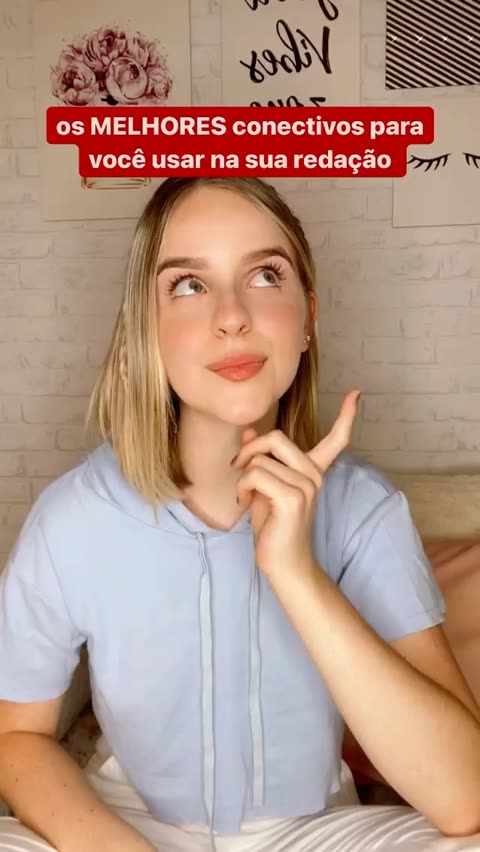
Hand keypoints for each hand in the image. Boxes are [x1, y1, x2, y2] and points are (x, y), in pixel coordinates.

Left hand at [232, 389, 360, 577]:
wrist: (283, 564)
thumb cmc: (273, 527)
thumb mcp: (263, 487)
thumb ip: (259, 458)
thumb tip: (248, 431)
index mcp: (313, 471)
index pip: (336, 439)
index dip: (347, 416)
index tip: (357, 394)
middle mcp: (314, 475)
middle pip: (275, 437)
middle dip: (248, 449)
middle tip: (237, 468)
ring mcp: (306, 486)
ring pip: (259, 459)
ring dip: (241, 477)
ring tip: (245, 497)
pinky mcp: (293, 498)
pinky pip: (256, 475)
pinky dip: (242, 487)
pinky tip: (244, 504)